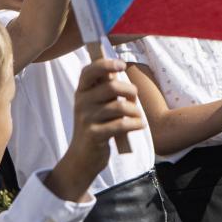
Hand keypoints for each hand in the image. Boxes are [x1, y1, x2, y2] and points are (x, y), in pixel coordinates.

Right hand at [69, 58, 143, 173]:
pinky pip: (122, 124)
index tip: (122, 65)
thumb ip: (104, 88)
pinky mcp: (95, 135)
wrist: (82, 157)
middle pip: (112, 87)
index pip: (89, 71)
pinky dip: (136, 124)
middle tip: (134, 100)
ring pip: (120, 107)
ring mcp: (86, 119)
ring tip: (138, 116)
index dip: (106, 64)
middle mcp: (81, 103)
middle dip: (130, 91)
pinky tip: (140, 125)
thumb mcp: (94, 105)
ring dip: (135, 111)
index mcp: (81, 91)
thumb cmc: (96, 125)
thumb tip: (117, 68)